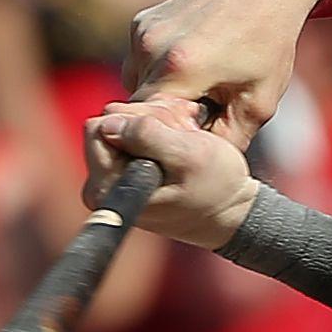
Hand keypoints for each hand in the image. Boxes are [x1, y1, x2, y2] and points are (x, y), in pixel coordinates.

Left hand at [83, 94, 259, 249]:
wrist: (229, 214)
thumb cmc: (215, 190)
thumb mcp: (188, 155)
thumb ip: (147, 135)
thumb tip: (110, 122)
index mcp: (110, 187)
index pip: (101, 125)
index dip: (136, 117)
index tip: (169, 129)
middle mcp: (102, 187)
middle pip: (110, 122)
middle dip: (147, 118)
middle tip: (181, 132)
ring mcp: (112, 182)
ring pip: (124, 125)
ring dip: (158, 123)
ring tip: (184, 137)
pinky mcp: (124, 176)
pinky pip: (133, 135)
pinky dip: (159, 131)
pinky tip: (180, 141)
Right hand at [120, 0, 321, 141]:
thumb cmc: (267, 43)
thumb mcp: (259, 103)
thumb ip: (226, 142)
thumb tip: (198, 168)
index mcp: (179, 69)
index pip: (147, 126)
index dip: (167, 139)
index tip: (191, 139)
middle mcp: (152, 47)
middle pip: (139, 107)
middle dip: (165, 118)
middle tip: (202, 111)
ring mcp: (143, 31)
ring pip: (135, 85)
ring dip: (159, 94)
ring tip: (199, 84)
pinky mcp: (140, 21)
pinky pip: (138, 62)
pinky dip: (157, 71)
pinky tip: (190, 62)